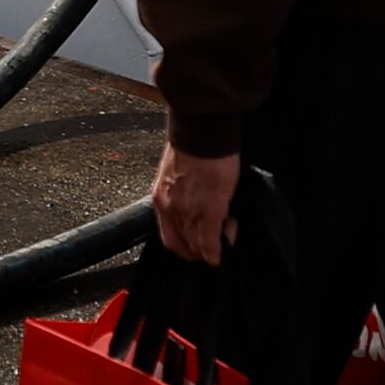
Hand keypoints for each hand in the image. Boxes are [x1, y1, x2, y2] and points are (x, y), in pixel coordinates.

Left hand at [150, 143, 239, 263]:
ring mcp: (189, 212)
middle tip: (212, 246)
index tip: (195, 245)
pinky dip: (217, 252)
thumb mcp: (179, 172)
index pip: (168, 233)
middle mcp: (170, 208)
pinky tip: (222, 252)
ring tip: (222, 241)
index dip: (184, 244)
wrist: (202, 132)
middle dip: (197, 249)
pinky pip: (211, 242)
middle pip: (181, 243)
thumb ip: (183, 190)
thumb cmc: (194, 143)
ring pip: (196, 246)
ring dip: (209, 249)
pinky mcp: (209, 211)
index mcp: (162, 197)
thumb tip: (198, 199)